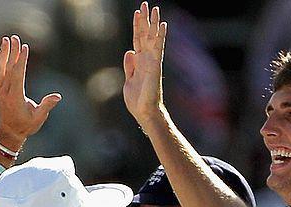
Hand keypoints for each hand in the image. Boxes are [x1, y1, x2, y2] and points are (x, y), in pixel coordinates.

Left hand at [0, 35, 61, 145]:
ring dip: (4, 53)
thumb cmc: (25, 126)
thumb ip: (46, 106)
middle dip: (12, 52)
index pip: (17, 74)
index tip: (24, 48)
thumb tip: (57, 96)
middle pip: (8, 68)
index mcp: (15, 96)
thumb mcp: (38, 118)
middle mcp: (6, 91)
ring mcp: (1, 90)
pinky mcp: (0, 89)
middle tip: (15, 37)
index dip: (20, 60)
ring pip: (1, 68)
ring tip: (6, 39)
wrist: (9, 133)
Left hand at [123, 2, 167, 127]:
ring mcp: (152, 61)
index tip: (137, 12)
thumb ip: (129, 66)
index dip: (137, 26)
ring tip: (154, 8)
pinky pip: (158, 48)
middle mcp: (147, 59)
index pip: (137, 39)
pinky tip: (162, 25)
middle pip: (145, 34)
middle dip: (144, 19)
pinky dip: (160, 36)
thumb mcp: (128, 80)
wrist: (144, 112)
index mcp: (139, 61)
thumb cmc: (138, 100)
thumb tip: (129, 51)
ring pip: (152, 38)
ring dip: (153, 23)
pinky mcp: (155, 66)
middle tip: (145, 3)